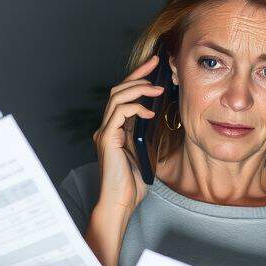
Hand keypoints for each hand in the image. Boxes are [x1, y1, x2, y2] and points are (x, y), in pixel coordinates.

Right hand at [92, 54, 164, 214]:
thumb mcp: (145, 151)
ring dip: (139, 88)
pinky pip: (119, 113)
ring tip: (158, 89)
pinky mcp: (107, 139)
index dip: (138, 77)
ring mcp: (105, 132)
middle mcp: (107, 127)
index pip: (124, 96)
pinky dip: (136, 108)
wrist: (121, 202)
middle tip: (157, 63)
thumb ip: (147, 132)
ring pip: (117, 97)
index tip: (154, 66)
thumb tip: (161, 112)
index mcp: (115, 129)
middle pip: (118, 89)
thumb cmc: (132, 183)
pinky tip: (150, 113)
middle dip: (138, 73)